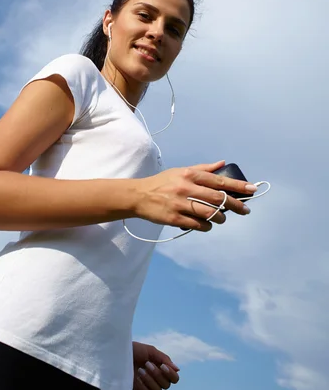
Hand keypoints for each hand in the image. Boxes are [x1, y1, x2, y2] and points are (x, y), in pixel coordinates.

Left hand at [132, 342, 179, 389]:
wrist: (119, 353)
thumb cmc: (135, 350)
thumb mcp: (150, 351)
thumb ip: (164, 359)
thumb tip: (178, 369)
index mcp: (162, 369)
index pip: (174, 378)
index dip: (171, 374)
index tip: (162, 366)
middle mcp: (157, 380)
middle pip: (167, 385)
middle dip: (157, 374)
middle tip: (147, 364)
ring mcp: (148, 386)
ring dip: (150, 381)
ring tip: (140, 370)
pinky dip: (144, 388)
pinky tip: (137, 379)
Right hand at [135, 160, 255, 231]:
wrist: (139, 196)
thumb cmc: (163, 183)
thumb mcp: (181, 171)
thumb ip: (203, 169)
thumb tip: (223, 163)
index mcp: (189, 175)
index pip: (219, 180)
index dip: (237, 185)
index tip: (252, 189)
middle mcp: (186, 188)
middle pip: (218, 198)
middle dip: (235, 205)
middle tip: (245, 210)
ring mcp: (180, 204)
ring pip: (210, 214)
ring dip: (220, 218)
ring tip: (222, 219)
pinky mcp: (174, 218)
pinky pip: (197, 225)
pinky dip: (207, 226)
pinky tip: (208, 225)